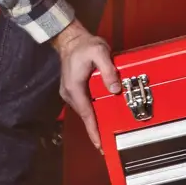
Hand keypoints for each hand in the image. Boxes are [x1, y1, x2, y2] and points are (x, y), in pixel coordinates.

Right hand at [53, 20, 117, 150]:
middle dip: (95, 130)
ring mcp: (71, 92)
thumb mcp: (99, 52)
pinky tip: (101, 117)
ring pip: (85, 111)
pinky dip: (93, 113)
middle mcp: (70, 93)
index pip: (87, 114)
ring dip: (94, 122)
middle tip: (107, 145)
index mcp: (75, 87)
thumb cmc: (84, 45)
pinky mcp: (75, 90)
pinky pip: (85, 105)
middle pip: (86, 116)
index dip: (94, 130)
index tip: (99, 144)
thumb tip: (115, 89)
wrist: (71, 39)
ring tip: (106, 135)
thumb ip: (108, 70)